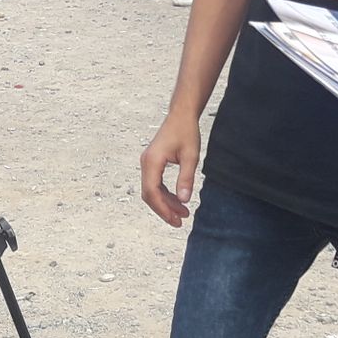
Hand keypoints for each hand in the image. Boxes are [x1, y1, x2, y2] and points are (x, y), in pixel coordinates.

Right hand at [140, 112, 201, 226]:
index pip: (153, 192)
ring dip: (165, 203)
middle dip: (163, 210)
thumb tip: (184, 200)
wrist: (181, 115)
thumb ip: (186, 178)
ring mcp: (147, 163)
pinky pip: (155, 183)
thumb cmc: (186, 132)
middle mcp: (146, 163)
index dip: (163, 209)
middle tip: (179, 222)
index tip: (176, 220)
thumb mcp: (191, 156)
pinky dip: (164, 194)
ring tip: (182, 213)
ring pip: (151, 190)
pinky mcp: (152, 162)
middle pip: (149, 194)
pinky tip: (178, 200)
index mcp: (152, 161)